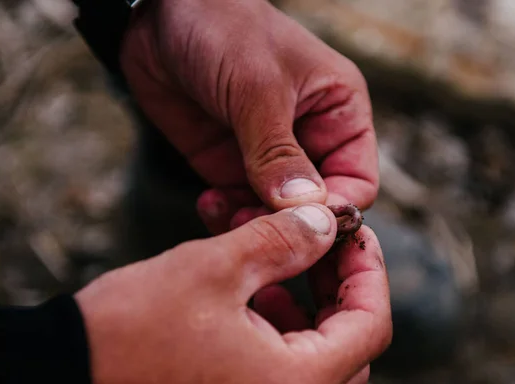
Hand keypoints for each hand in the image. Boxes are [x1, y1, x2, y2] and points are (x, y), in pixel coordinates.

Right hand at [75, 204, 390, 383]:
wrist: (66, 373)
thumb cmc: (134, 326)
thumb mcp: (215, 267)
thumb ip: (282, 240)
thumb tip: (327, 222)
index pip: (370, 324)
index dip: (368, 270)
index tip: (353, 233)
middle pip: (350, 342)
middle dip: (338, 284)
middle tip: (319, 240)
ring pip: (319, 356)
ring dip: (310, 305)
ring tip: (281, 266)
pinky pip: (286, 370)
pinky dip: (284, 329)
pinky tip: (257, 297)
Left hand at [120, 0, 377, 233]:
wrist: (158, 16)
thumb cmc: (223, 28)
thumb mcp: (257, 88)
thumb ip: (279, 153)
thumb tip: (306, 210)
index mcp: (337, 110)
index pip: (356, 180)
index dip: (338, 209)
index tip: (308, 228)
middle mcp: (308, 137)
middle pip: (316, 203)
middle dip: (291, 223)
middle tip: (261, 232)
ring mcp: (267, 154)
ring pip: (276, 212)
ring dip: (256, 224)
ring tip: (230, 218)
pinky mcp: (230, 163)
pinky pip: (238, 204)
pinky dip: (227, 214)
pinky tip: (209, 203)